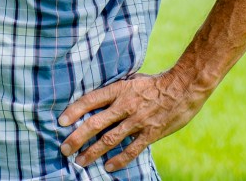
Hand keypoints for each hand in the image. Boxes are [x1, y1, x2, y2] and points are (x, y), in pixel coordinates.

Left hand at [58, 70, 207, 171]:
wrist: (184, 87)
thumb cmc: (155, 83)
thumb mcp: (131, 79)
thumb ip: (115, 91)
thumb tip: (97, 98)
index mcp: (118, 89)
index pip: (90, 100)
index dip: (74, 111)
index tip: (61, 122)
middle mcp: (125, 106)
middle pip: (95, 123)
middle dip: (77, 137)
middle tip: (64, 148)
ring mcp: (137, 121)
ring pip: (110, 140)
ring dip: (93, 152)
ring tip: (80, 161)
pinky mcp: (150, 133)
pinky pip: (132, 150)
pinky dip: (119, 160)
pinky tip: (108, 167)